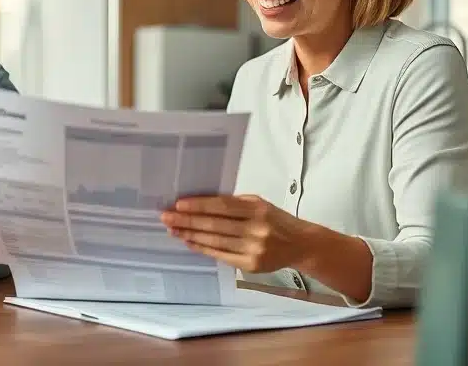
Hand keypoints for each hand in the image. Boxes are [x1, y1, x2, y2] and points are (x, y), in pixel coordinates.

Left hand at [160, 194, 315, 273]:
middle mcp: (255, 228)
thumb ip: (235, 204)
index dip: (199, 205)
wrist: (301, 244)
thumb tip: (201, 204)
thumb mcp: (260, 204)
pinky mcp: (251, 265)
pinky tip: (189, 242)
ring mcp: (253, 248)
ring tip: (173, 230)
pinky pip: (221, 255)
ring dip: (191, 235)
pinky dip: (203, 248)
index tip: (179, 205)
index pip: (223, 206)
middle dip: (187, 221)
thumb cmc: (275, 220)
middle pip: (215, 224)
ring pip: (215, 241)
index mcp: (257, 208)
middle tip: (166, 217)